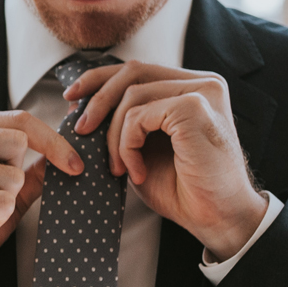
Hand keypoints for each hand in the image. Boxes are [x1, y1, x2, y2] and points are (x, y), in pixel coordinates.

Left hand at [63, 60, 266, 259]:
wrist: (216, 217)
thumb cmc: (182, 188)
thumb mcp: (144, 147)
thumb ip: (123, 121)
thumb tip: (79, 103)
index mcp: (192, 87)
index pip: (139, 69)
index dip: (99, 79)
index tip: (71, 98)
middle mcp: (203, 82)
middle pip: (132, 72)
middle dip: (97, 99)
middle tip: (79, 130)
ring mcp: (202, 92)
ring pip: (131, 95)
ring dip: (113, 137)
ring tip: (117, 169)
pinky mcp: (194, 107)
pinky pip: (138, 116)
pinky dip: (126, 146)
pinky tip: (136, 171)